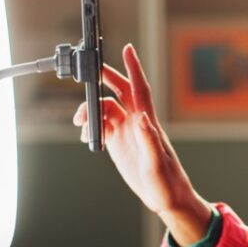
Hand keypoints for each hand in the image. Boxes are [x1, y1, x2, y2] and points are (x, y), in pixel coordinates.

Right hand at [73, 43, 211, 244]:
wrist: (167, 198)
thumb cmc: (167, 182)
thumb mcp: (156, 163)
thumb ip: (149, 140)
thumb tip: (142, 118)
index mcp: (147, 122)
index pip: (139, 89)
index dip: (134, 68)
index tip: (128, 48)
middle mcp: (137, 122)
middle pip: (119, 91)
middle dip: (104, 79)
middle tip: (88, 72)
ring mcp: (127, 132)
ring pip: (106, 109)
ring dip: (90, 111)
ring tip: (80, 124)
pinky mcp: (120, 144)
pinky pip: (102, 127)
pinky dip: (91, 127)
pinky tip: (86, 137)